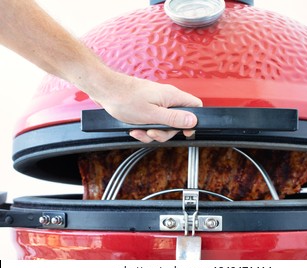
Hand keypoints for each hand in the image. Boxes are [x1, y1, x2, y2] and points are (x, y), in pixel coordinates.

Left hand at [88, 71, 202, 142]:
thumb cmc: (125, 99)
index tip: (184, 132)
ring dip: (152, 132)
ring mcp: (157, 103)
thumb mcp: (152, 114)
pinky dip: (144, 129)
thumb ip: (174, 118)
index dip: (193, 121)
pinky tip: (134, 128)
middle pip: (178, 121)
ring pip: (163, 125)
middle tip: (152, 131)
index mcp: (172, 97)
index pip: (195, 106)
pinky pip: (152, 123)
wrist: (105, 90)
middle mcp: (167, 98)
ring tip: (139, 130)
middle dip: (165, 132)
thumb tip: (193, 121)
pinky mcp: (147, 107)